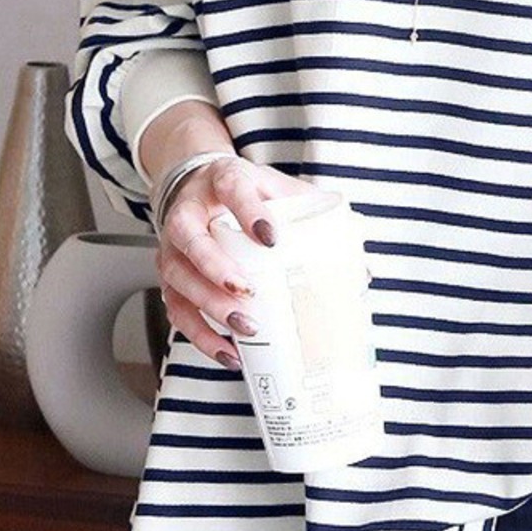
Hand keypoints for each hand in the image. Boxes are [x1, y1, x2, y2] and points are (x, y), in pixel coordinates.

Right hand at [152, 116, 319, 370]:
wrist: (197, 185)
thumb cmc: (245, 191)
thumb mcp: (277, 187)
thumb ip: (315, 215)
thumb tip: (361, 268)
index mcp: (222, 179)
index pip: (232, 188)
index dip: (248, 211)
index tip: (270, 236)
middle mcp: (189, 210)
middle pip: (192, 238)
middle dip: (216, 267)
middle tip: (248, 290)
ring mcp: (173, 244)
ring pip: (178, 276)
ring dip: (209, 305)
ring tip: (246, 326)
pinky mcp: (169, 275)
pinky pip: (176, 307)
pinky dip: (200, 333)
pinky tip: (228, 351)